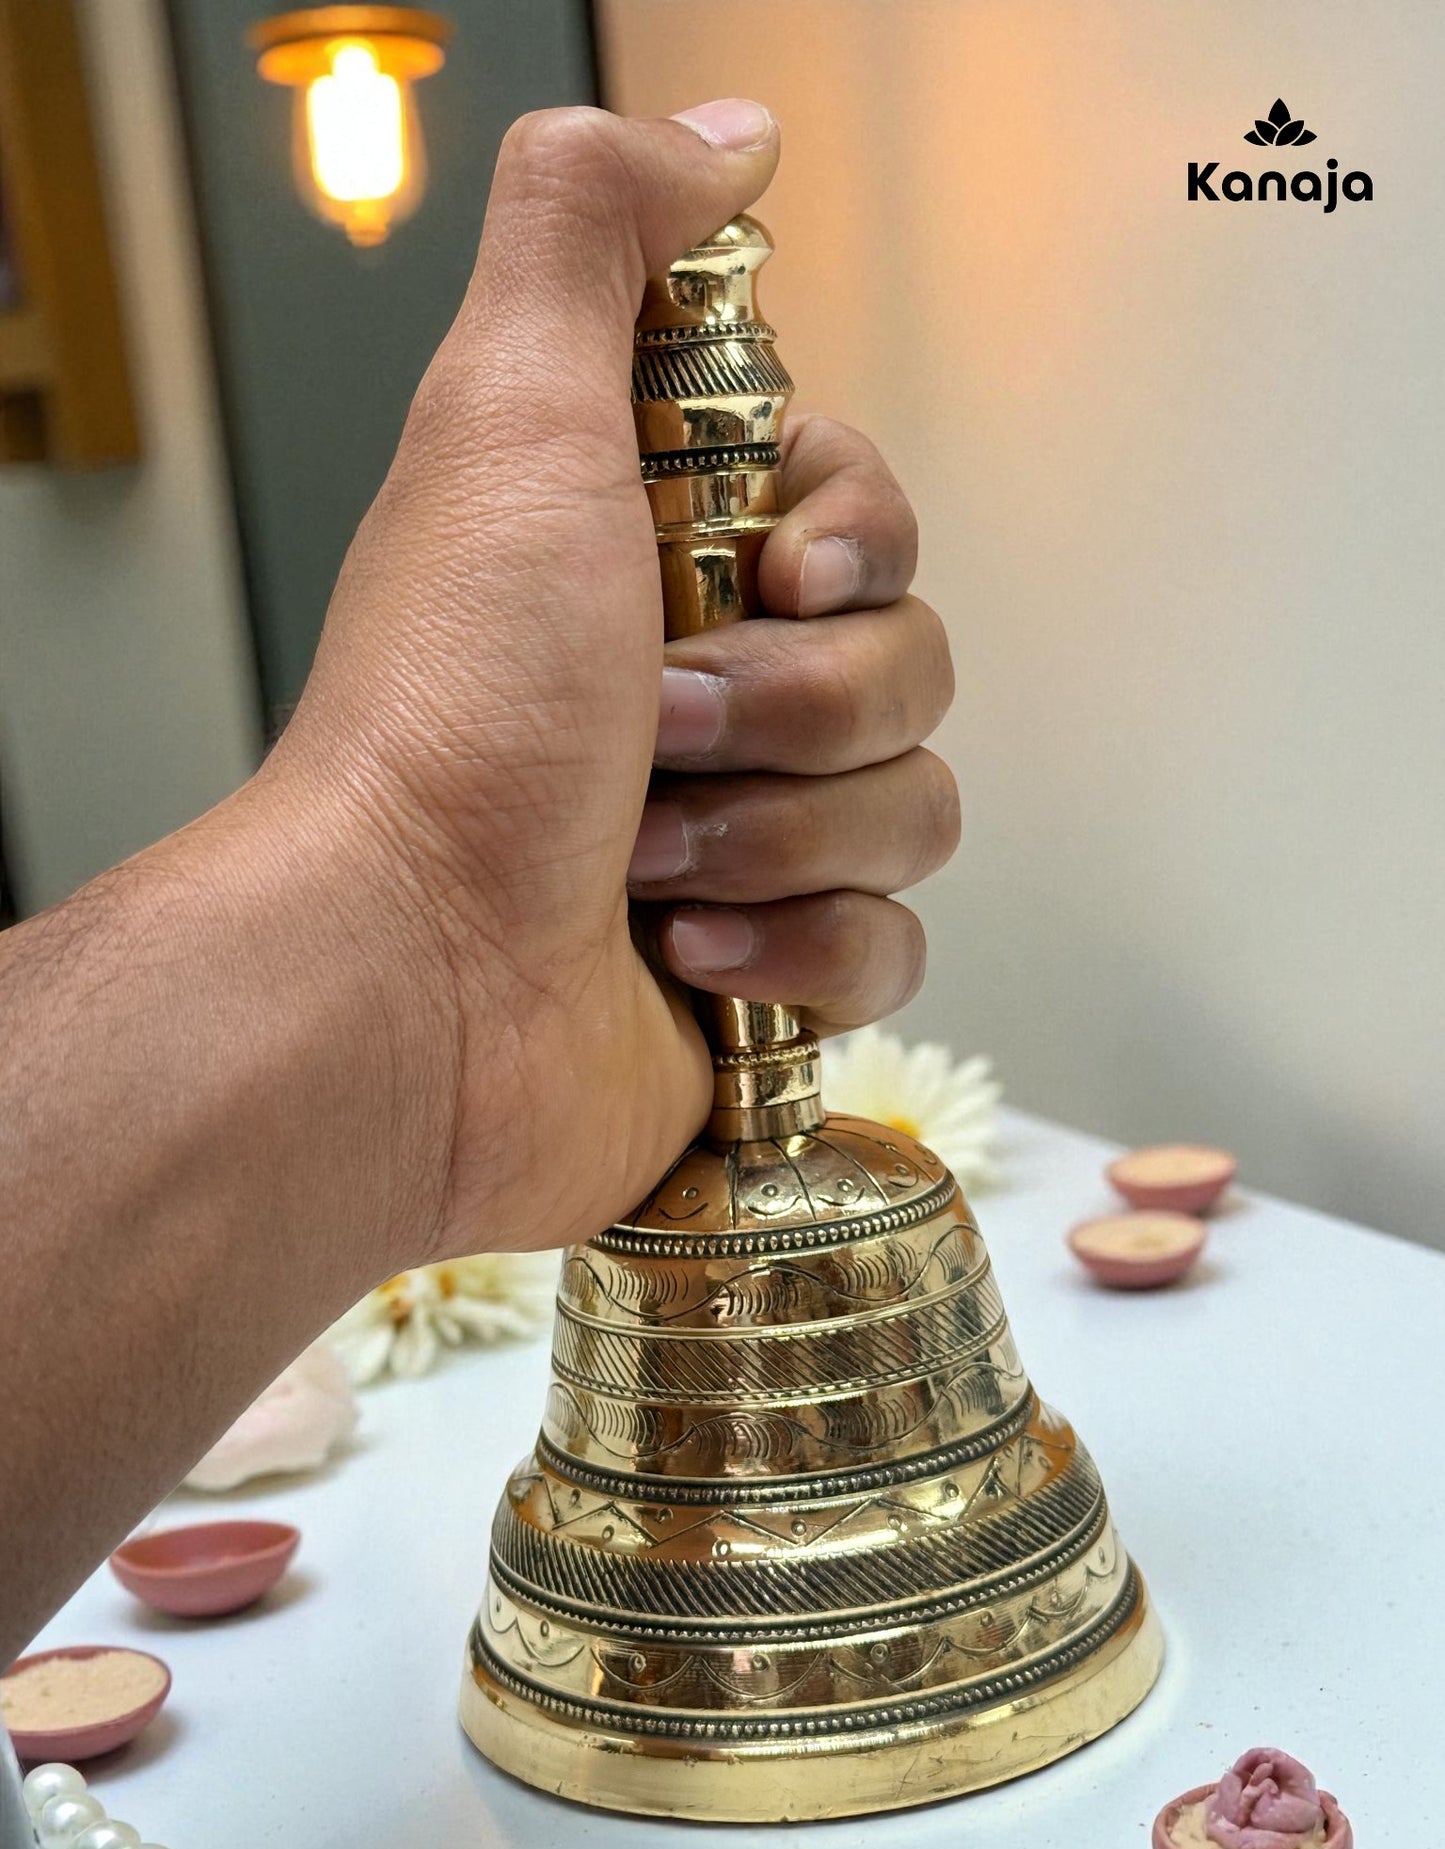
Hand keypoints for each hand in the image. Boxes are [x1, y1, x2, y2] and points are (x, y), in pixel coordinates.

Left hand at [259, 100, 957, 1255]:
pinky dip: (801, 953)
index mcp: (662, 564)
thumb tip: (726, 137)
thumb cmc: (449, 715)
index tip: (782, 565)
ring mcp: (746, 838)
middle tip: (656, 729)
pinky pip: (896, 945)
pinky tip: (685, 958)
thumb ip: (597, 230)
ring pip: (920, 804)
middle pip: (912, 657)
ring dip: (785, 830)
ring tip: (649, 859)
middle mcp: (709, 693)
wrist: (406, 981)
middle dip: (797, 701)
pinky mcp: (772, 973)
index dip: (854, 536)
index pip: (864, 513)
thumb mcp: (507, 416)